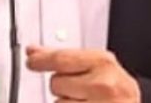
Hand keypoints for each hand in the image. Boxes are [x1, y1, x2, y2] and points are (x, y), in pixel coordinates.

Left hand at [26, 46, 140, 102]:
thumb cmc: (118, 92)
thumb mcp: (99, 67)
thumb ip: (66, 58)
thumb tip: (34, 52)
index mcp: (103, 64)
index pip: (62, 59)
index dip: (42, 60)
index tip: (31, 60)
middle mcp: (101, 85)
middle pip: (56, 83)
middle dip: (63, 88)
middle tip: (82, 91)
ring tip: (88, 102)